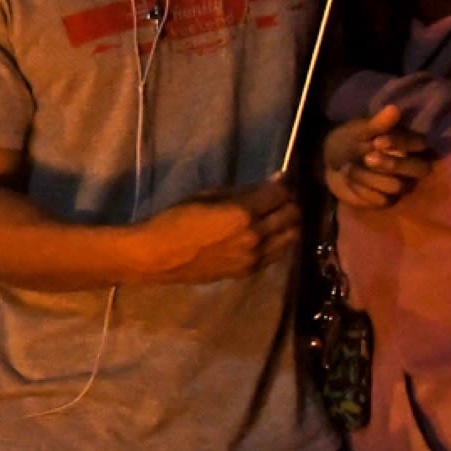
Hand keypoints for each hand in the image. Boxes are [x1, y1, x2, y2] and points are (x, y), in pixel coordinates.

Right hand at [133, 180, 301, 282]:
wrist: (157, 256)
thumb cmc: (175, 220)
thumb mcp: (207, 196)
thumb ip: (242, 192)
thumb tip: (271, 184)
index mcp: (243, 214)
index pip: (281, 194)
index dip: (282, 184)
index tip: (277, 179)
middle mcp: (256, 236)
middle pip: (293, 215)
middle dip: (289, 202)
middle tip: (276, 198)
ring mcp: (255, 257)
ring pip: (292, 237)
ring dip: (288, 223)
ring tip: (274, 217)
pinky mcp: (249, 270)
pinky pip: (278, 254)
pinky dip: (278, 241)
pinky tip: (265, 235)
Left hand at [322, 104, 433, 209]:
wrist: (328, 162)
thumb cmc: (350, 141)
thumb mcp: (358, 131)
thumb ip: (376, 124)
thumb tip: (394, 109)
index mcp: (410, 144)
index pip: (421, 144)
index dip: (402, 144)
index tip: (378, 141)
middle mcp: (412, 165)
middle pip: (420, 170)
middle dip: (392, 165)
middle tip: (367, 158)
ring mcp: (401, 184)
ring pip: (397, 186)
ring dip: (369, 176)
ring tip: (348, 167)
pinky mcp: (386, 200)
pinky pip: (381, 200)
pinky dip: (360, 189)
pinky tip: (349, 180)